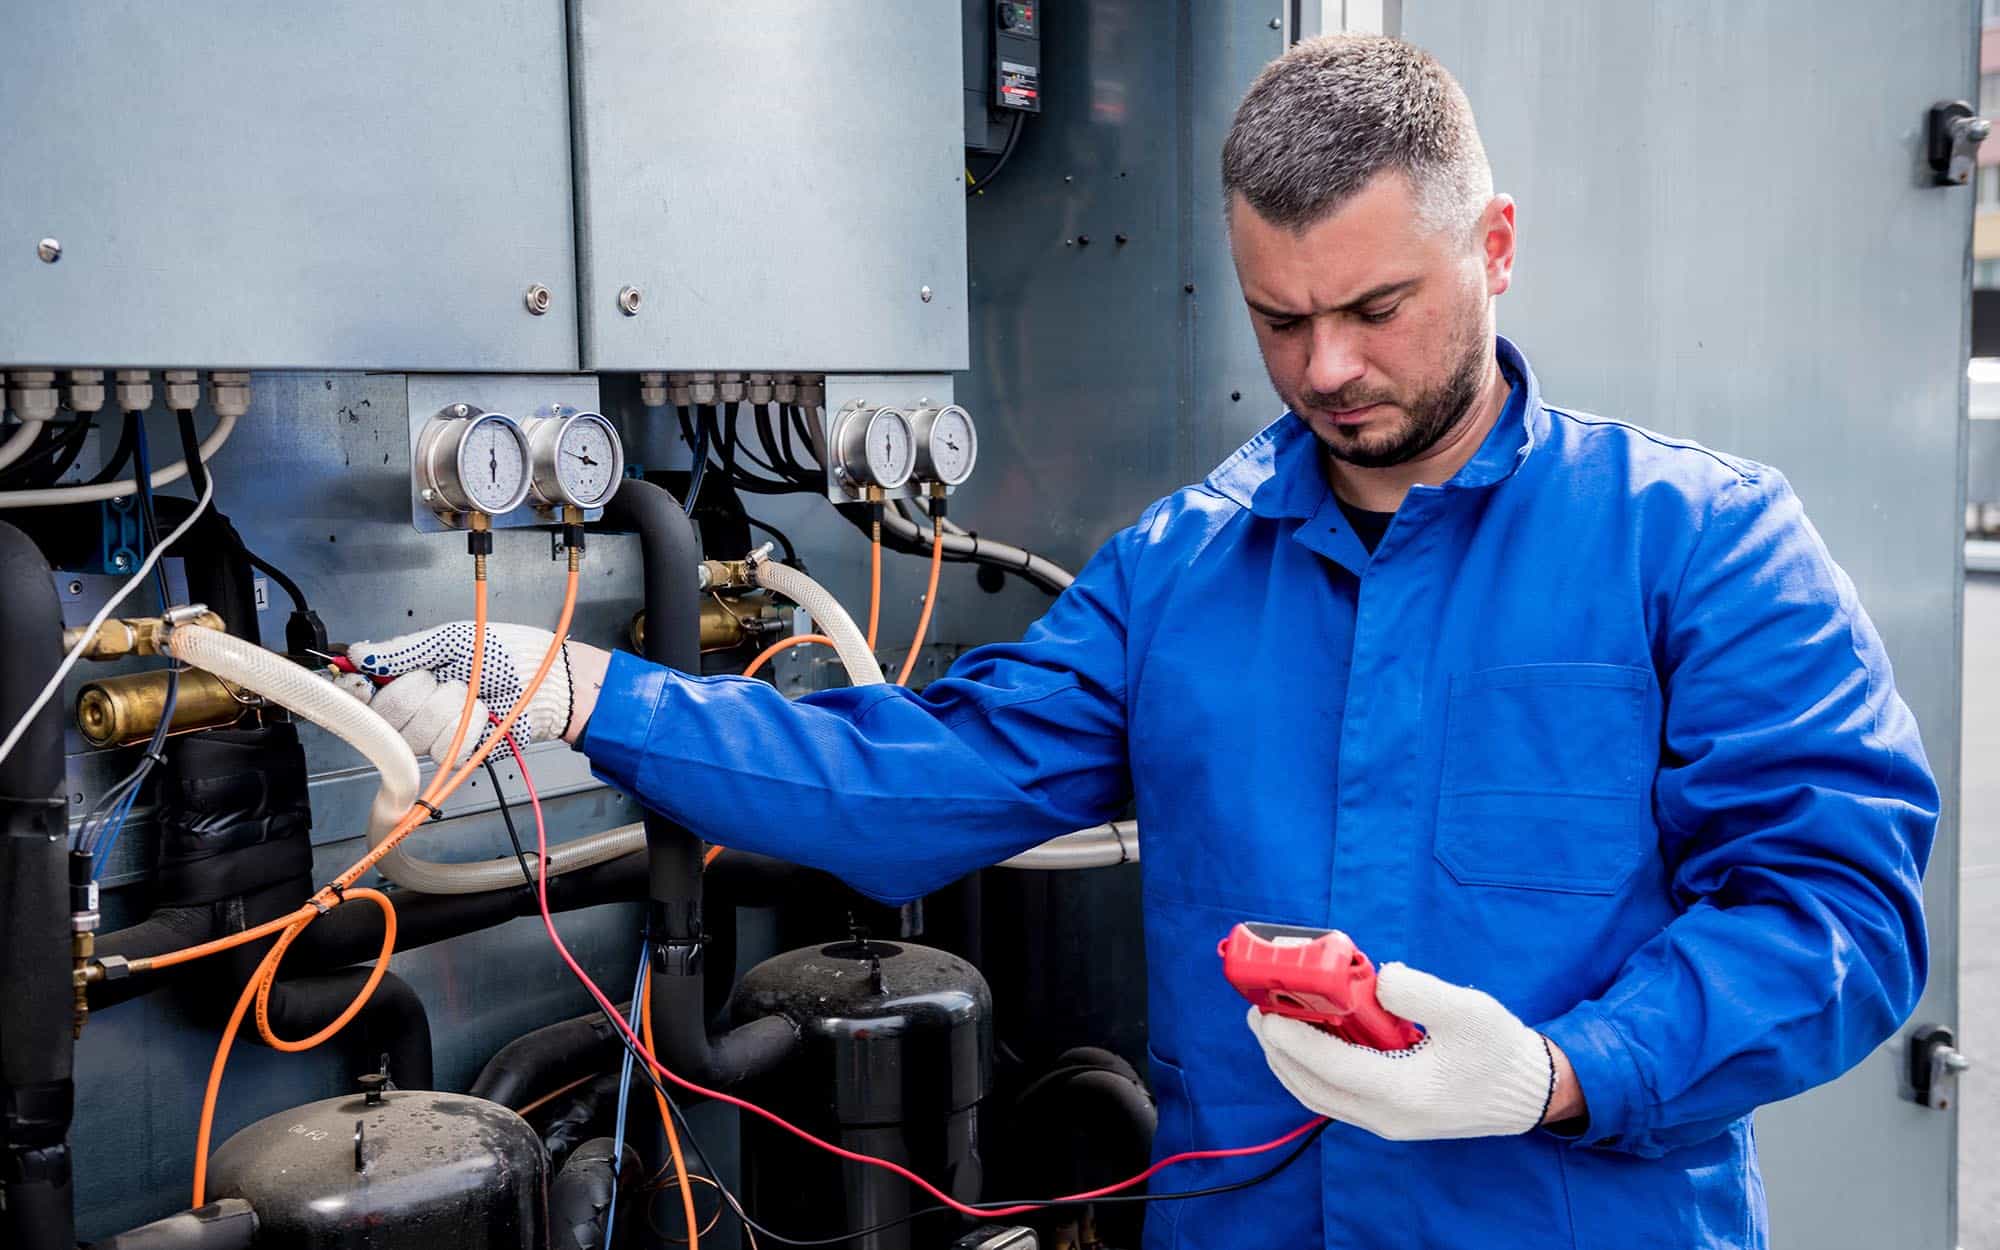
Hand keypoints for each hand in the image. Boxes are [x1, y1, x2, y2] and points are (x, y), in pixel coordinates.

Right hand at [348, 623, 604, 763]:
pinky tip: (483, 714)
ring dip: (449, 707)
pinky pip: (447, 746)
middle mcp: (415, 709)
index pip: (363, 693)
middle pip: (385, 716)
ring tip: (471, 693)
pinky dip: (470, 726)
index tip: (361, 681)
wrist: (543, 679)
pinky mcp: (458, 754)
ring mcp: (435, 734)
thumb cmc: (503, 652)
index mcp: (407, 678)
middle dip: (417, 691)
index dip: (357, 690)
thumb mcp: (450, 640)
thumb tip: (358, 653)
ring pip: (416, 733)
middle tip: (445, 677)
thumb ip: (404, 649)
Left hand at [1246, 963, 1573, 1140]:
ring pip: (1319, 1098)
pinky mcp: (1391, 1119)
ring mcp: (1388, 1123)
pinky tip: (1308, 1044)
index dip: (1292, 1040)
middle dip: (1278, 1051)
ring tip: (1272, 1027)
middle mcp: (1388, 1117)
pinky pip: (1335, 1099)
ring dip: (1290, 1064)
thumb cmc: (1500, 1050)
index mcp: (1404, 1092)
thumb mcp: (1468, 1010)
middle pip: (1312, 1087)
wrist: (1529, 1092)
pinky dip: (1312, 1073)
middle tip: (1258, 1014)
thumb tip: (1380, 979)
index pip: (1331, 1067)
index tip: (1266, 1014)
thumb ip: (1420, 992)